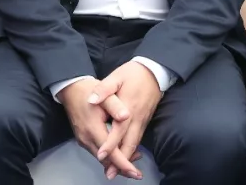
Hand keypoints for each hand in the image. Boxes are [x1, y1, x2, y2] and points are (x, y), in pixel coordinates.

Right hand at [59, 78, 139, 179]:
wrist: (71, 89)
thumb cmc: (89, 91)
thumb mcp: (105, 95)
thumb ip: (116, 106)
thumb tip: (126, 116)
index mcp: (93, 129)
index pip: (110, 153)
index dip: (124, 164)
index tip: (135, 172)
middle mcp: (86, 138)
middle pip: (105, 161)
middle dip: (122, 168)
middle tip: (137, 173)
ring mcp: (83, 140)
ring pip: (101, 159)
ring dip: (116, 162)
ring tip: (132, 162)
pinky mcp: (82, 139)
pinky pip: (97, 152)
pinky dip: (109, 156)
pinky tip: (119, 152)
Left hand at [89, 61, 163, 179]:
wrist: (154, 70)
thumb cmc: (132, 73)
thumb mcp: (116, 76)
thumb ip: (104, 89)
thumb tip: (92, 100)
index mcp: (128, 107)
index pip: (118, 130)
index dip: (110, 144)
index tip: (101, 155)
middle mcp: (137, 118)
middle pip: (129, 143)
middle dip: (121, 161)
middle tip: (110, 174)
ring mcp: (142, 120)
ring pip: (135, 144)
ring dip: (127, 159)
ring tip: (117, 172)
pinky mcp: (145, 121)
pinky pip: (138, 139)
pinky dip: (132, 151)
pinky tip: (126, 157)